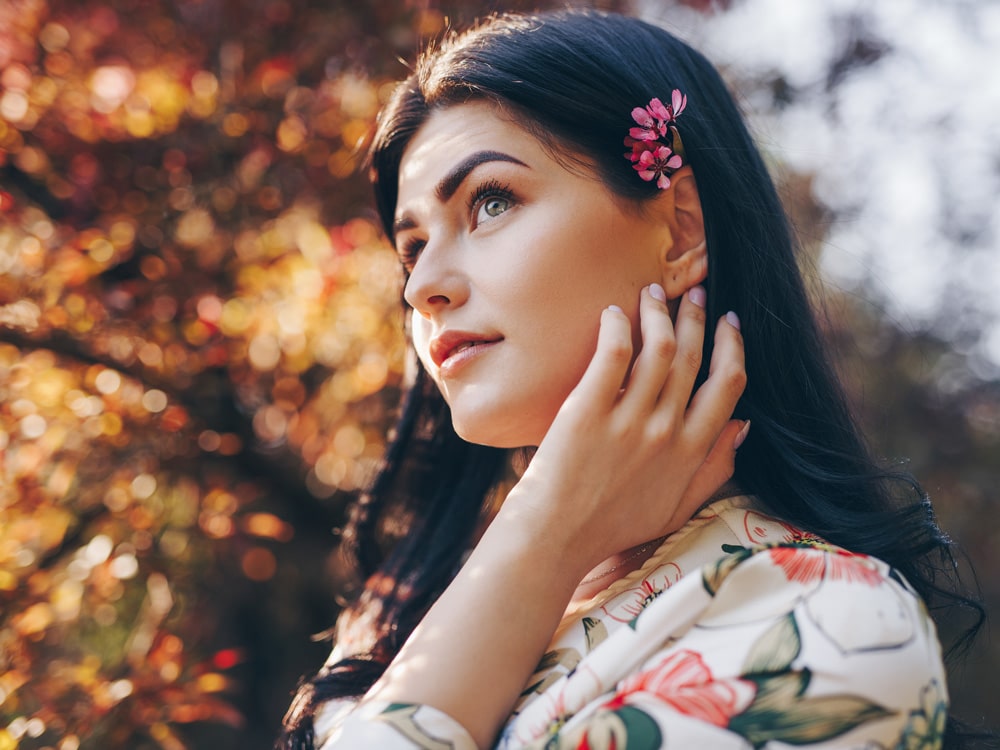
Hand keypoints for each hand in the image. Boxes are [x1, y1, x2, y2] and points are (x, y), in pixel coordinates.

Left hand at [500, 283, 745, 575]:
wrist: (556, 538)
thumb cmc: (614, 526)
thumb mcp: (677, 509)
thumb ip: (714, 469)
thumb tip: (744, 426)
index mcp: (690, 452)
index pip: (728, 384)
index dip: (733, 346)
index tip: (729, 322)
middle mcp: (665, 432)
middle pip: (693, 357)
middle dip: (698, 317)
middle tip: (695, 294)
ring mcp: (627, 421)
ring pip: (658, 348)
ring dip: (660, 312)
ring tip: (653, 293)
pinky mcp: (587, 412)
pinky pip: (611, 355)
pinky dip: (617, 326)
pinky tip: (613, 312)